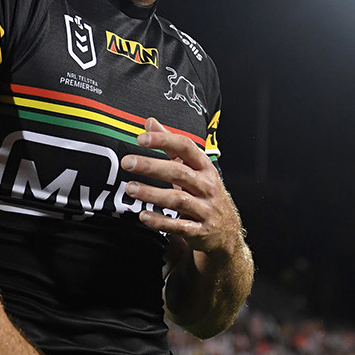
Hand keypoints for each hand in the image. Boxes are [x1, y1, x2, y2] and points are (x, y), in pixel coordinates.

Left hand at [121, 118, 241, 255]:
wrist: (227, 231)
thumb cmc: (205, 193)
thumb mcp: (193, 169)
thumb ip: (171, 146)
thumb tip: (150, 123)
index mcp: (205, 167)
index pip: (186, 147)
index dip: (164, 140)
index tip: (141, 138)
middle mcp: (207, 186)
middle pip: (179, 172)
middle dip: (151, 166)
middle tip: (128, 162)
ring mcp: (205, 209)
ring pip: (178, 199)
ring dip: (152, 193)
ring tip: (130, 188)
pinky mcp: (200, 231)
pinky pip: (179, 226)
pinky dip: (160, 221)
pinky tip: (143, 216)